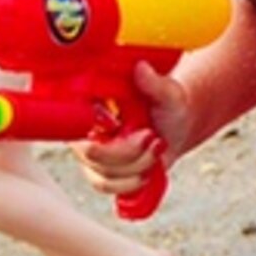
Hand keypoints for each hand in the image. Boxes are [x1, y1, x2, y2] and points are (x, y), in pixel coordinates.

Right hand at [72, 62, 191, 195]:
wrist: (177, 127)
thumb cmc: (169, 106)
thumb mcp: (169, 93)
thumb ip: (155, 83)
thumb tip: (141, 67)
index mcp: (92, 105)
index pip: (77, 124)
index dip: (104, 131)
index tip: (131, 128)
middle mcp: (84, 130)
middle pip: (93, 155)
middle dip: (131, 152)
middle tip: (153, 139)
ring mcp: (90, 154)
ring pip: (103, 174)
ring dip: (138, 166)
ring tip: (156, 149)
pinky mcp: (99, 173)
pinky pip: (107, 187)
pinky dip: (133, 182)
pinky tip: (148, 170)